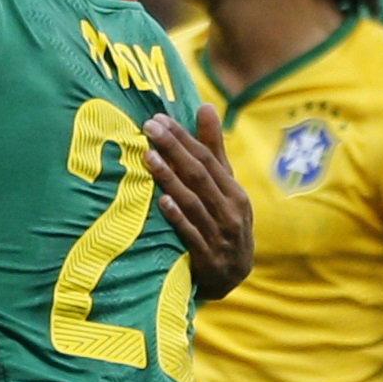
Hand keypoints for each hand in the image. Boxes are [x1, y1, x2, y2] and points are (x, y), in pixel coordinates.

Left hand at [143, 105, 252, 299]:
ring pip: (193, 201)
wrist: (232, 276)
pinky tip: (162, 202)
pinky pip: (191, 233)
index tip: (159, 118)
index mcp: (234, 191)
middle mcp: (230, 210)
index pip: (207, 158)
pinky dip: (177, 217)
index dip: (183, 137)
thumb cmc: (224, 221)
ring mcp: (220, 234)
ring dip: (170, 178)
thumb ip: (213, 149)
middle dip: (174, 149)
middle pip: (199, 174)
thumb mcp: (224, 188)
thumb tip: (207, 106)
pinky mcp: (208, 257)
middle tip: (149, 127)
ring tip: (148, 157)